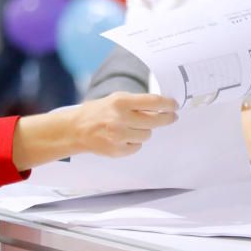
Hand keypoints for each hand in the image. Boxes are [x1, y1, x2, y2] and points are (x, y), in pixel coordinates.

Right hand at [10, 92, 176, 170]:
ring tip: (131, 127)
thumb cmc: (98, 112)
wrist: (76, 129)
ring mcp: (119, 136)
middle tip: (172, 117)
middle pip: (155, 120)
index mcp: (120, 101)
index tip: (175, 105)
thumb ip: (136, 103)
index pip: (153, 102)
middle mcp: (120, 118)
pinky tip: (123, 137)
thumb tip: (161, 107)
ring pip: (147, 135)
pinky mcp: (117, 150)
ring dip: (144, 131)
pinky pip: (137, 147)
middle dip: (166, 118)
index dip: (168, 104)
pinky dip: (134, 142)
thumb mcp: (115, 100)